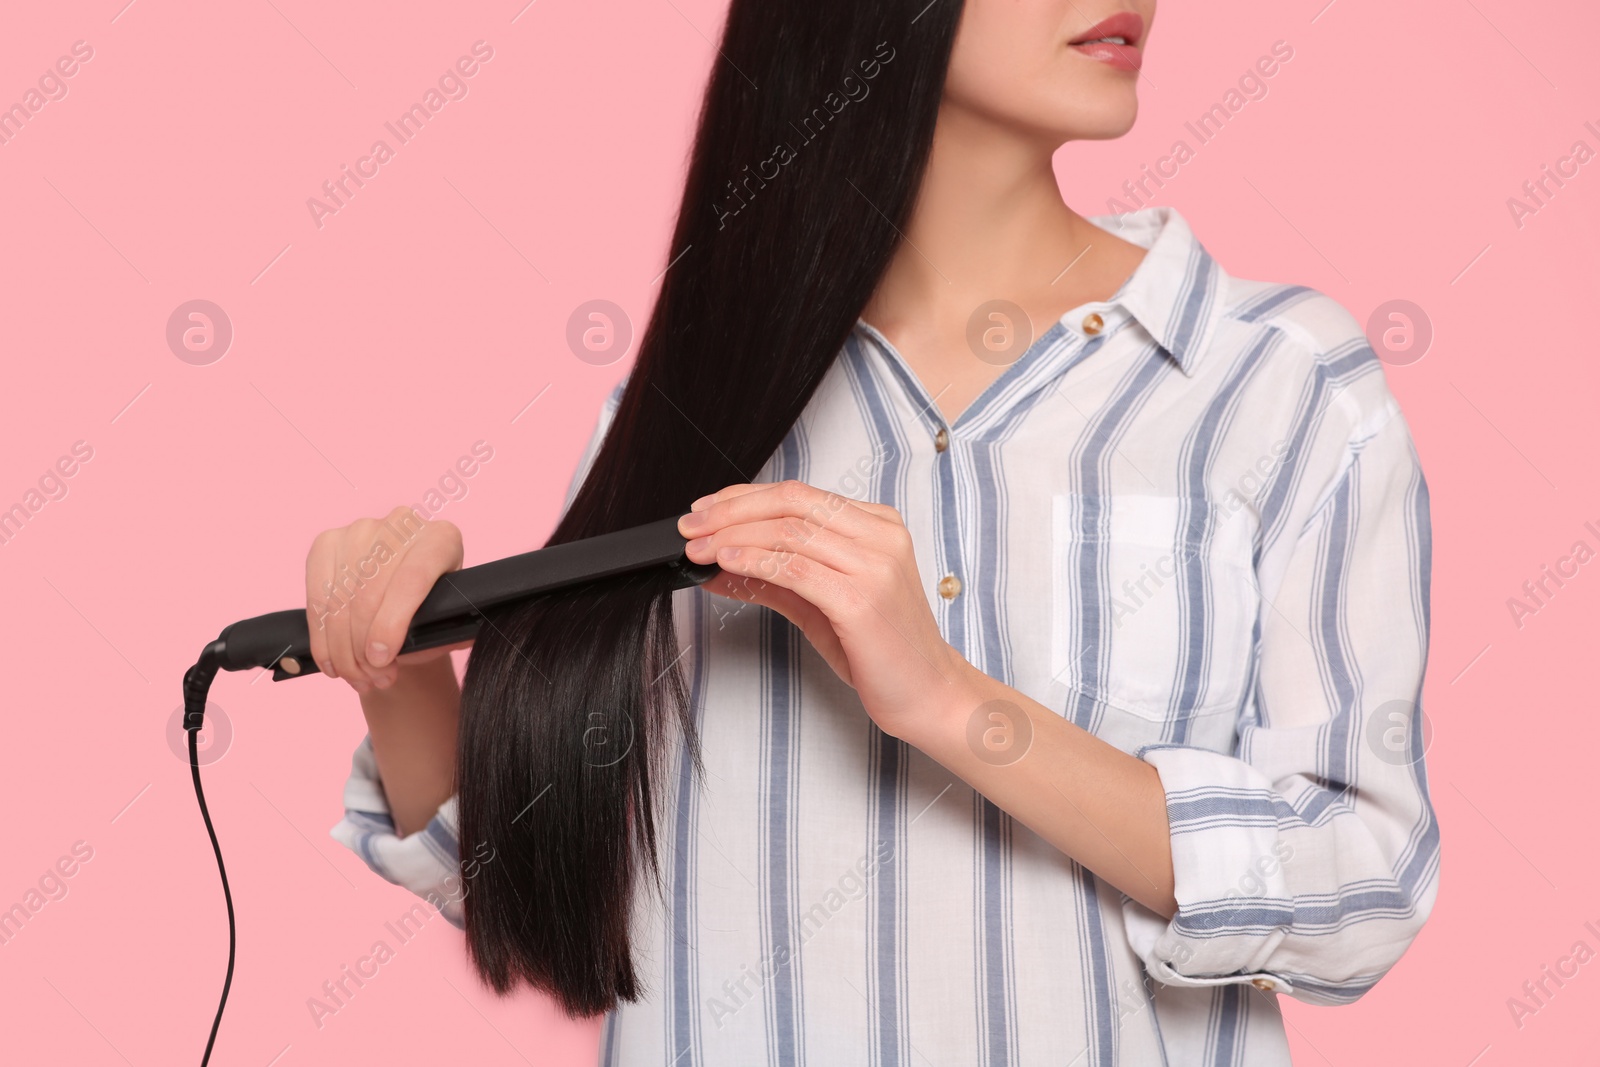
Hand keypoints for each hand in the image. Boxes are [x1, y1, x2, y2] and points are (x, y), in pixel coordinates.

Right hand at [304, 505, 470, 693]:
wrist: (405, 599)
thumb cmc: (432, 612)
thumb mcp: (450, 623)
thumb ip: (451, 631)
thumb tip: (452, 637)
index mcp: (441, 538)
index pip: (411, 579)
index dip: (392, 623)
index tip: (383, 659)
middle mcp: (400, 524)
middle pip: (369, 593)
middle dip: (365, 648)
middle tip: (375, 679)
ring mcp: (360, 530)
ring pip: (339, 600)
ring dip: (343, 649)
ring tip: (358, 678)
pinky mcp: (327, 542)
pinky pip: (316, 598)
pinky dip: (322, 638)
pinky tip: (333, 663)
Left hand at [678, 480, 971, 738]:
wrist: (928, 694)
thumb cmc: (879, 650)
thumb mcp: (820, 603)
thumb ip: (774, 577)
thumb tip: (717, 561)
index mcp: (877, 524)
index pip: (799, 495)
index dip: (744, 498)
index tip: (705, 509)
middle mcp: (880, 536)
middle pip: (791, 503)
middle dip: (731, 511)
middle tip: (690, 526)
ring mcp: (874, 565)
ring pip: (789, 532)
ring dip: (733, 536)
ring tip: (697, 548)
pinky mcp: (862, 599)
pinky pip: (796, 569)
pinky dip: (755, 561)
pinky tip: (726, 563)